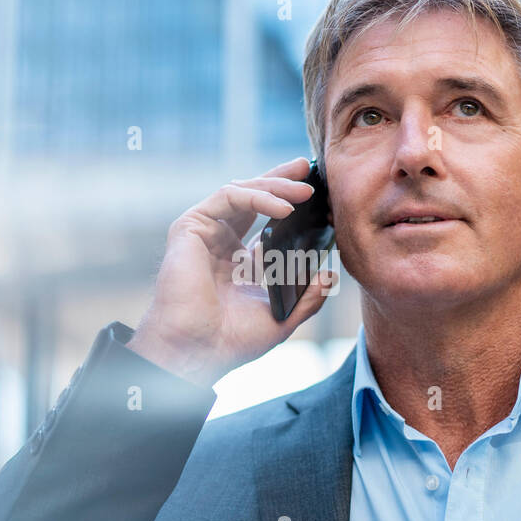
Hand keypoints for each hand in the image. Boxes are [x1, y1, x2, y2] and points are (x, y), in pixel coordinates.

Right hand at [127, 157, 335, 386]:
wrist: (198, 350)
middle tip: (309, 170)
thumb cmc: (232, 340)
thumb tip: (330, 276)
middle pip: (253, 198)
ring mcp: (204, 232)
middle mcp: (221, 242)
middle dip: (282, 181)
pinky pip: (229, 197)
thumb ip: (307, 297)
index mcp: (239, 261)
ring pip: (242, 191)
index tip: (319, 195)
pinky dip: (258, 198)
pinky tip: (284, 209)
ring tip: (305, 192)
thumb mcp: (282, 317)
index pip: (266, 221)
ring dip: (275, 186)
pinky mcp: (191, 226)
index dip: (289, 203)